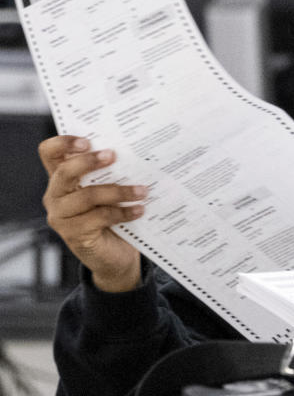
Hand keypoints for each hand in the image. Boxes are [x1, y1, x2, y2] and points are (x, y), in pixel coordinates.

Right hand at [39, 136, 146, 291]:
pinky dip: (123, 212)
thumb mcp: (109, 190)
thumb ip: (111, 172)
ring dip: (118, 190)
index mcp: (62, 179)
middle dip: (89, 162)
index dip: (63, 143)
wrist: (115, 255)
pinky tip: (139, 210)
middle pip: (64, 172)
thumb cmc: (112, 215)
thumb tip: (135, 150)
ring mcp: (61, 216)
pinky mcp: (73, 234)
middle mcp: (56, 196)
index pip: (49, 153)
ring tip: (142, 190)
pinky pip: (100, 217)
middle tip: (114, 155)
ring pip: (87, 196)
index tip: (88, 140)